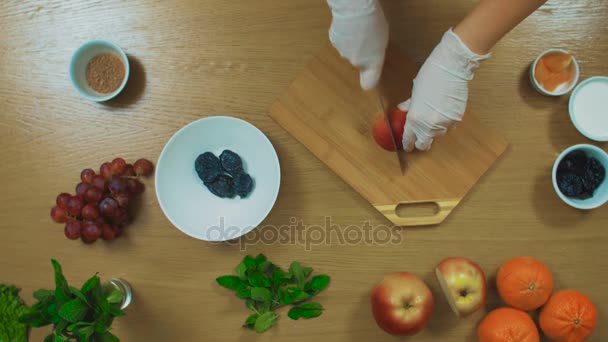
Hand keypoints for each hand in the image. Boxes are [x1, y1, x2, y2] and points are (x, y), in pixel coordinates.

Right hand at [327, 0, 387, 89]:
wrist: (354, 11)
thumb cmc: (373, 23)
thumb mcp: (382, 41)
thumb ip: (376, 54)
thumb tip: (372, 57)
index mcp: (372, 63)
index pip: (369, 83)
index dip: (369, 80)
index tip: (370, 78)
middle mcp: (356, 63)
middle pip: (358, 62)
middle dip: (361, 54)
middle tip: (366, 40)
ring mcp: (343, 53)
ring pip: (348, 52)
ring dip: (352, 45)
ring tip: (357, 31)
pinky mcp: (334, 43)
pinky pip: (340, 43)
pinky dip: (343, 37)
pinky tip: (347, 27)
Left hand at [400, 29, 489, 150]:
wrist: (451, 68)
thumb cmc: (430, 76)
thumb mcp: (415, 92)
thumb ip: (409, 105)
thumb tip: (403, 109)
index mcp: (414, 118)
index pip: (409, 139)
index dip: (408, 144)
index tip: (408, 146)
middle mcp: (428, 125)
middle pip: (424, 145)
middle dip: (421, 143)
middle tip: (420, 138)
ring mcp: (444, 124)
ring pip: (438, 135)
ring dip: (434, 131)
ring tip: (434, 117)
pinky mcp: (456, 119)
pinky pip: (449, 127)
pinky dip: (446, 123)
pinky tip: (444, 111)